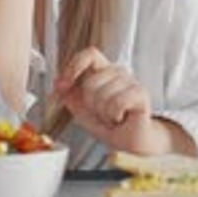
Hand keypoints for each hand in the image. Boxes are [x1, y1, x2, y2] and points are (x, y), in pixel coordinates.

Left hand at [53, 47, 172, 154]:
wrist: (129, 142)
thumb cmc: (110, 125)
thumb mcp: (81, 110)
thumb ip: (69, 95)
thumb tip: (57, 82)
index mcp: (103, 72)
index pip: (89, 54)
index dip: (74, 67)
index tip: (64, 85)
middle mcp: (117, 72)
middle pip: (91, 81)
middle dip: (91, 104)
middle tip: (101, 113)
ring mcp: (130, 81)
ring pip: (103, 94)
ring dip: (104, 113)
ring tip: (112, 117)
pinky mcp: (141, 93)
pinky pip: (117, 102)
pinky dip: (114, 115)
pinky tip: (120, 117)